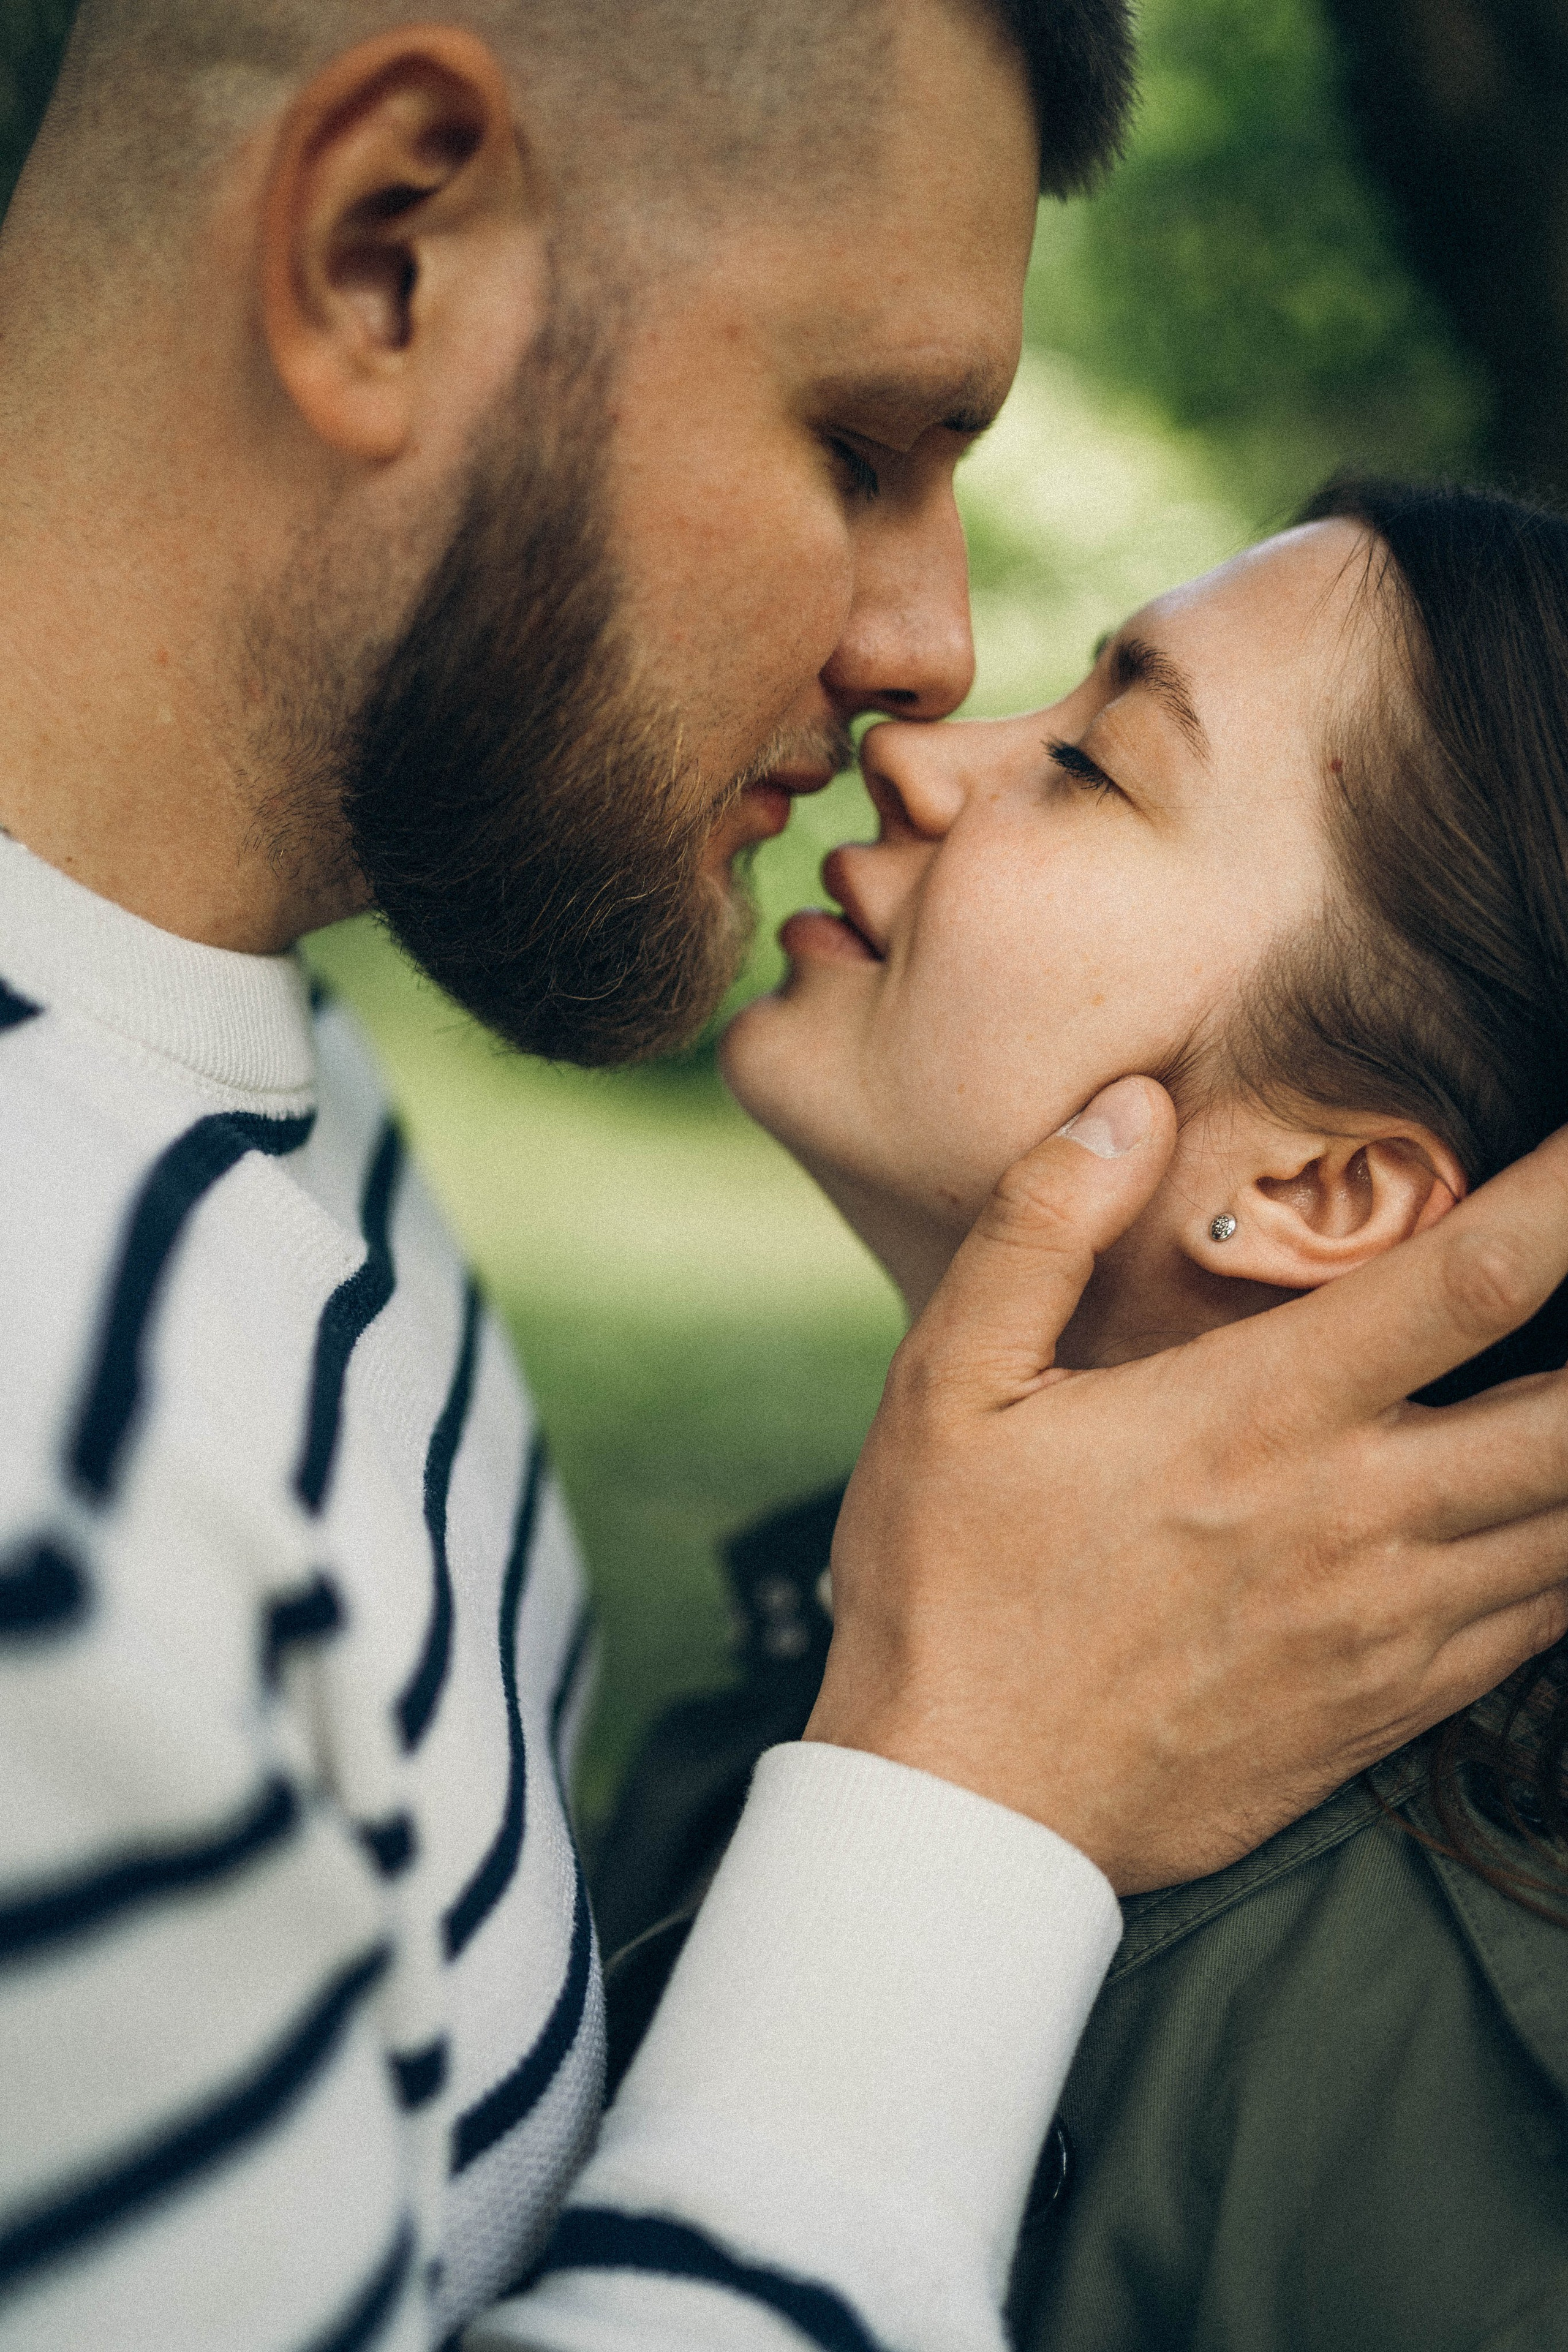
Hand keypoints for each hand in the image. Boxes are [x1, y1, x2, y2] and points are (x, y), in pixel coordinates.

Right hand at [808, 1075, 1567, 1892]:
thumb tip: (1134, 1102)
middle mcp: (1356, 1516)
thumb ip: (1040, 1225)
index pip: (1470, 1278)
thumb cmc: (946, 1584)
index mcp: (1259, 1416)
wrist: (962, 1813)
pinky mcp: (1390, 1707)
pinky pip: (1542, 1624)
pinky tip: (1558, 1515)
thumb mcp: (947, 1385)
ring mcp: (1387, 1623)